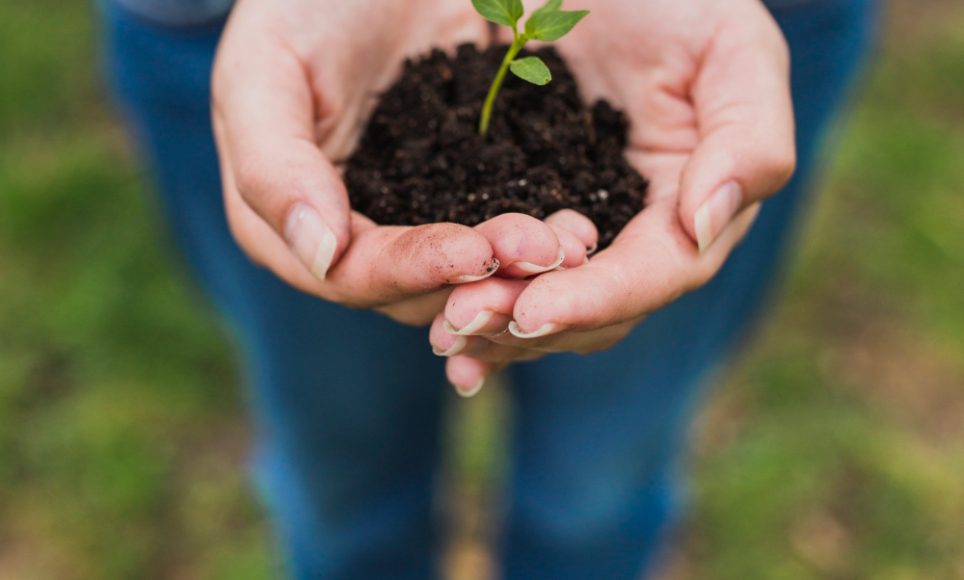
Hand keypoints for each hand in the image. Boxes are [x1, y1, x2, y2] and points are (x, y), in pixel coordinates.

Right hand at [212, 0, 594, 324]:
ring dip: (521, 270)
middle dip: (482, 278)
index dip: (411, 270)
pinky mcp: (467, 193)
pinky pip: (506, 230)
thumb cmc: (303, 6)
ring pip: (470, 276)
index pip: (352, 275)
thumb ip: (272, 165)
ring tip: (572, 242)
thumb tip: (319, 255)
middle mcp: (356, 239)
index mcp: (293, 226)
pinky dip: (539, 235)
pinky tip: (578, 225)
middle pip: (418, 290)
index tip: (473, 252)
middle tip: (546, 250)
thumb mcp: (264, 69)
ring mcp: (416, 218)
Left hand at [431, 0, 795, 391]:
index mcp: (690, 207)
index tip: (534, 310)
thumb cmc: (678, 2)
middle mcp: (636, 236)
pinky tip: (436, 331)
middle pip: (595, 310)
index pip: (656, 272)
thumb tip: (706, 226)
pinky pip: (498, 275)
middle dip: (530, 320)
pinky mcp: (520, 216)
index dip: (599, 297)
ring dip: (494, 328)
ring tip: (443, 332)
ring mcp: (577, 232)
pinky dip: (469, 305)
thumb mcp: (733, 49)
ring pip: (545, 306)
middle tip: (463, 320)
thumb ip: (747, 138)